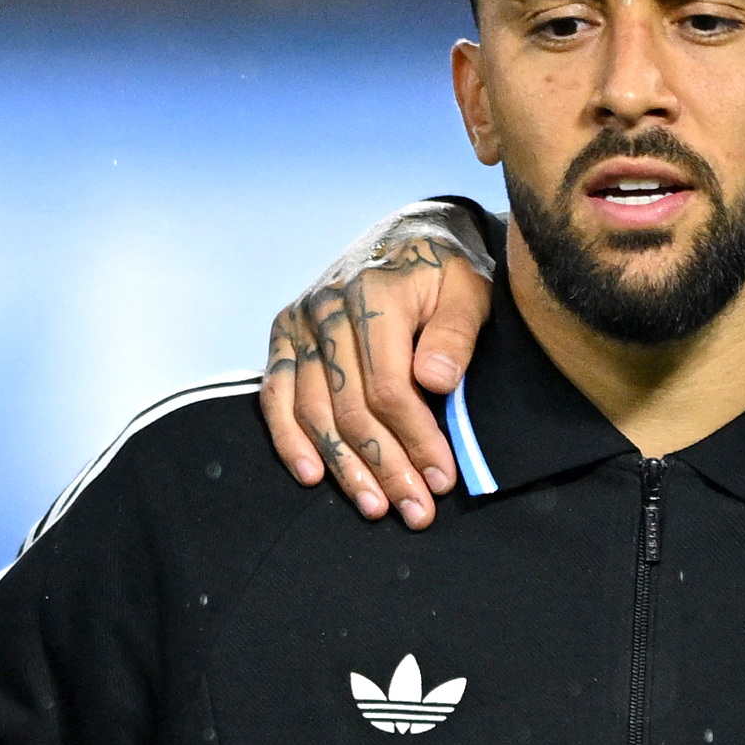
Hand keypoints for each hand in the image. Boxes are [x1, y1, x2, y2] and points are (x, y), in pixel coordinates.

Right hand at [256, 205, 490, 525]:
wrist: (408, 235)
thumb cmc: (446, 271)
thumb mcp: (469, 290)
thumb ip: (455, 333)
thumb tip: (434, 380)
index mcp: (374, 294)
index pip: (388, 386)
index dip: (415, 439)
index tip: (441, 478)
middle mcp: (326, 308)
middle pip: (350, 407)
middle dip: (385, 465)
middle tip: (414, 510)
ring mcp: (299, 323)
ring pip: (313, 411)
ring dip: (343, 465)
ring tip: (374, 506)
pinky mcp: (283, 336)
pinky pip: (275, 396)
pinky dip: (288, 439)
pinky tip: (311, 475)